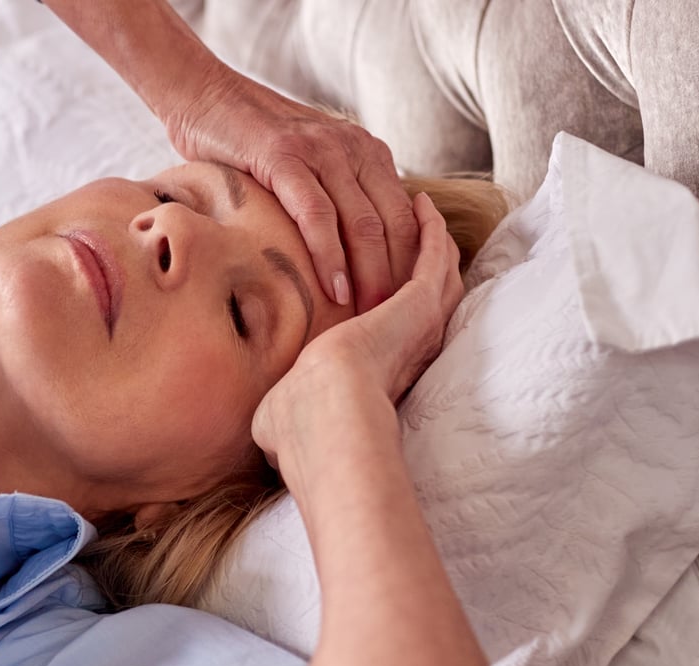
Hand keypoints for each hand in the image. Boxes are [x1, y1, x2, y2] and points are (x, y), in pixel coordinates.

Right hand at [167, 67, 418, 313]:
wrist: (203, 93)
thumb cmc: (252, 143)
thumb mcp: (311, 165)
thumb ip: (336, 198)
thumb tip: (352, 260)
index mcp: (368, 153)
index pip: (407, 219)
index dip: (411, 266)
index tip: (406, 308)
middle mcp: (355, 148)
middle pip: (394, 225)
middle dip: (398, 279)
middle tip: (392, 323)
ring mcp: (322, 150)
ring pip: (362, 223)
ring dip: (370, 276)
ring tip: (368, 316)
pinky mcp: (285, 157)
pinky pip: (317, 215)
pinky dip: (329, 256)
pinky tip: (334, 289)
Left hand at [251, 193, 461, 490]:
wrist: (322, 414)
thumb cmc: (302, 422)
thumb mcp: (288, 407)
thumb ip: (283, 405)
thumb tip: (259, 428)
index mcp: (385, 364)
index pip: (396, 321)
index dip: (396, 294)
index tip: (386, 273)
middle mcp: (411, 343)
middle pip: (430, 293)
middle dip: (425, 260)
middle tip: (419, 229)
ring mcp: (421, 321)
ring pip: (439, 270)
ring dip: (432, 238)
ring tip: (424, 209)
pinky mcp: (420, 302)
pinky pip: (435, 256)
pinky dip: (432, 229)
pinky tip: (424, 204)